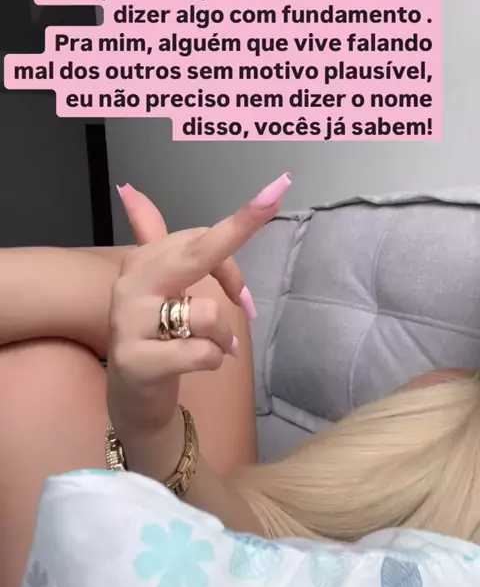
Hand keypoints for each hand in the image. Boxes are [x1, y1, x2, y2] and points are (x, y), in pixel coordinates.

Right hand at [107, 173, 291, 472]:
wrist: (132, 398)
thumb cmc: (154, 336)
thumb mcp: (156, 285)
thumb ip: (147, 233)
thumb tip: (130, 188)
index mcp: (142, 261)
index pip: (199, 236)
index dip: (240, 234)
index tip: (279, 188)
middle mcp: (131, 284)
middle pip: (198, 254)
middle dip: (239, 242)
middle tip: (260, 275)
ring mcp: (130, 322)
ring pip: (207, 312)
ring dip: (222, 336)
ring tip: (211, 347)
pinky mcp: (137, 361)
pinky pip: (201, 352)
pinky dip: (213, 360)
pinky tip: (198, 365)